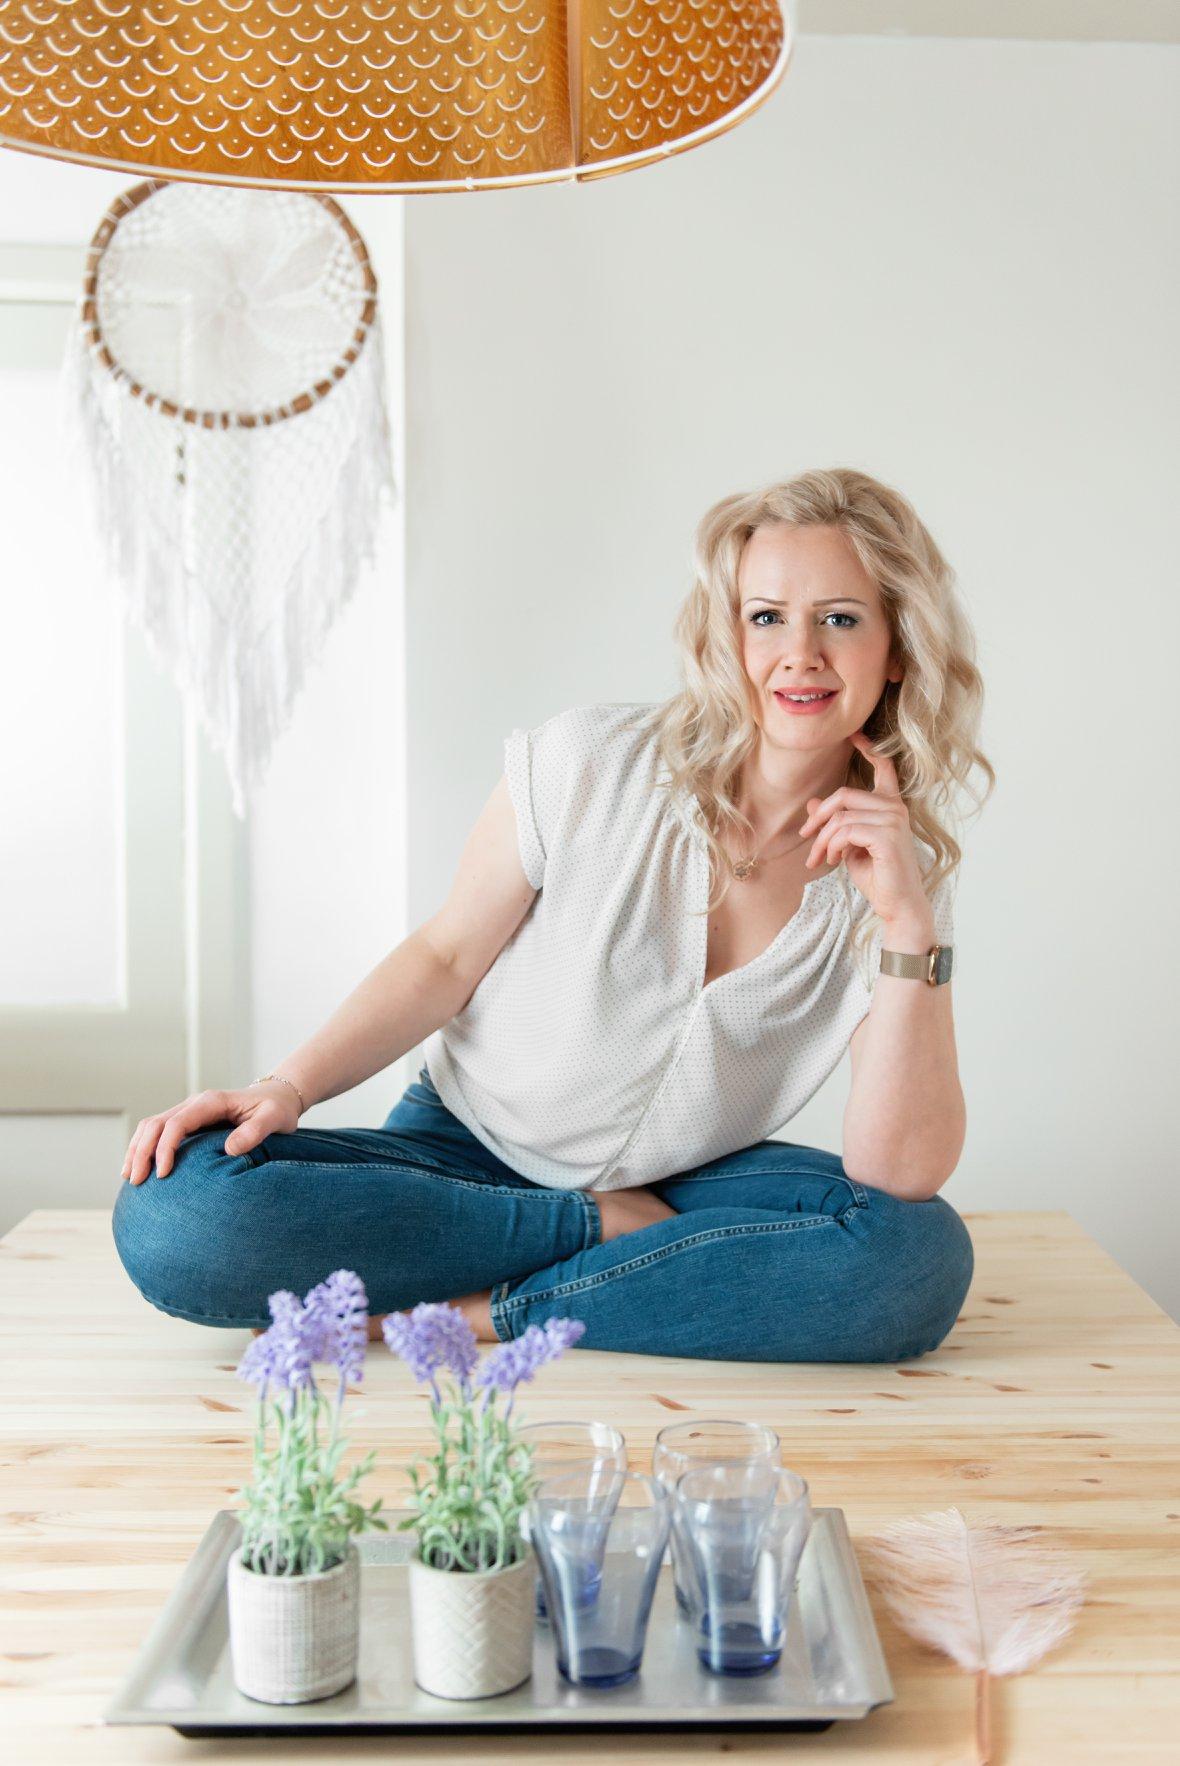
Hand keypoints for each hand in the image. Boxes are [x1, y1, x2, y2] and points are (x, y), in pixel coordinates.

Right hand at [120, 1082, 300, 1185]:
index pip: (178, 1122)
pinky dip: (144, 1147)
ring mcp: (190, 1111)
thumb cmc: (277, 1109)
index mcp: (212, 1102)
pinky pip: (159, 1131)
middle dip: (141, 1151)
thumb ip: (255, 1132)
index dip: (166, 1148)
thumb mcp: (274, 1119)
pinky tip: (138, 1167)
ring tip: (130, 1177)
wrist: (278, 1097)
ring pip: (152, 1126)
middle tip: (135, 1181)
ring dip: (137, 1149)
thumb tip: (229, 1149)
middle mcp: (196, 1104)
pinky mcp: (189, 1121)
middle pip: (156, 1124)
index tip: (163, 1174)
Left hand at [797, 731, 933, 932]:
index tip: (854, 735)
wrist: (897, 905)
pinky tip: (834, 860)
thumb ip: (836, 824)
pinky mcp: (887, 835)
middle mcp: (895, 808)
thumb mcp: (849, 846)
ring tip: (821, 858)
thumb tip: (812, 804)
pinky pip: (845, 830)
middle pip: (844, 794)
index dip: (869, 749)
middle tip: (806, 837)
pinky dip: (832, 846)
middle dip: (819, 816)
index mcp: (890, 806)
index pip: (884, 769)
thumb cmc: (877, 876)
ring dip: (822, 839)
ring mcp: (894, 820)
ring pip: (841, 816)